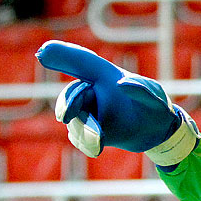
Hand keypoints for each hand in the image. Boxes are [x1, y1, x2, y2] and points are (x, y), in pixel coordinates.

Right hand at [36, 40, 197, 165]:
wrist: (157, 134)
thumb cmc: (156, 110)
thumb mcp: (156, 101)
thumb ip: (143, 92)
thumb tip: (122, 84)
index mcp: (106, 76)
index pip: (82, 62)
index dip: (63, 55)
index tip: (43, 52)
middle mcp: (92, 91)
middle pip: (72, 94)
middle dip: (69, 104)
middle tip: (64, 116)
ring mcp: (87, 111)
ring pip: (75, 119)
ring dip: (84, 129)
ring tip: (99, 139)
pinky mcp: (88, 131)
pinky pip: (79, 137)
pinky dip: (86, 142)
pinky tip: (97, 147)